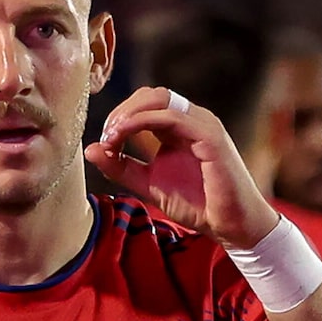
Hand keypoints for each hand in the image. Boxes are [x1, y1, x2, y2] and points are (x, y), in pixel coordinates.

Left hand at [86, 86, 277, 248]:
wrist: (231, 225)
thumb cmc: (199, 205)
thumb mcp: (149, 185)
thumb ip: (122, 168)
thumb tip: (90, 149)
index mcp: (179, 128)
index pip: (145, 104)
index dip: (120, 117)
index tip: (103, 142)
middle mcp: (192, 119)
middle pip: (150, 95)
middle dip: (122, 111)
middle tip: (105, 136)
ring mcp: (203, 124)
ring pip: (160, 99)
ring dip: (130, 114)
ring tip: (111, 136)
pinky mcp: (210, 135)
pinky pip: (173, 117)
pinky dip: (144, 122)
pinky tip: (126, 136)